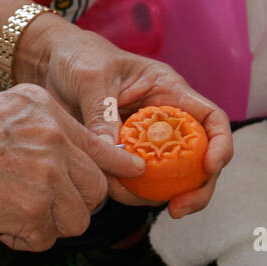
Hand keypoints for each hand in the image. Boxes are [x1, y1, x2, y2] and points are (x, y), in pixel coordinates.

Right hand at [0, 84, 145, 252]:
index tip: (131, 173)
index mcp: (44, 108)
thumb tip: (73, 154)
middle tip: (40, 206)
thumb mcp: (1, 110)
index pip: (99, 142)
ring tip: (12, 213)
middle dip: (74, 204)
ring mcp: (48, 173)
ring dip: (48, 224)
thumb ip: (41, 126)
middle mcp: (53, 136)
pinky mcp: (35, 210)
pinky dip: (24, 240)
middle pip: (95, 188)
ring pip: (76, 218)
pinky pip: (47, 239)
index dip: (117, 165)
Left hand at [17, 19, 232, 219]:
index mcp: (168, 91)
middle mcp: (164, 120)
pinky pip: (133, 182)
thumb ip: (103, 113)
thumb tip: (114, 154)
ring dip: (152, 195)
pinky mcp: (122, 156)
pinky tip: (107, 187)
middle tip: (177, 209)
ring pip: (166, 179)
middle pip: (197, 161)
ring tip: (122, 193)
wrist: (46, 64)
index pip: (210, 119)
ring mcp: (144, 142)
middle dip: (194, 189)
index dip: (220, 145)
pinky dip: (125, 192)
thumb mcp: (92, 78)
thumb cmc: (77, 56)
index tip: (210, 167)